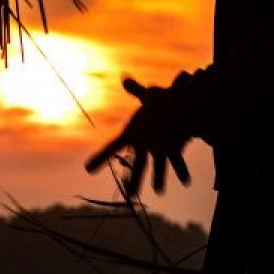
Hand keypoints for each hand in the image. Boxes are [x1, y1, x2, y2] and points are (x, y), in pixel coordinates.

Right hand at [84, 76, 191, 198]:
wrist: (180, 108)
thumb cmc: (161, 103)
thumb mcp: (150, 95)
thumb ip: (137, 90)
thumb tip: (124, 78)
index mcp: (133, 133)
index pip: (114, 146)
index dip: (100, 157)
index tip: (87, 169)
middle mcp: (145, 144)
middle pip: (138, 163)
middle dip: (134, 179)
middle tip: (130, 196)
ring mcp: (159, 148)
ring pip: (157, 165)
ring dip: (159, 177)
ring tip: (159, 191)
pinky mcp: (174, 148)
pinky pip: (177, 159)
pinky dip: (181, 169)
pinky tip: (186, 180)